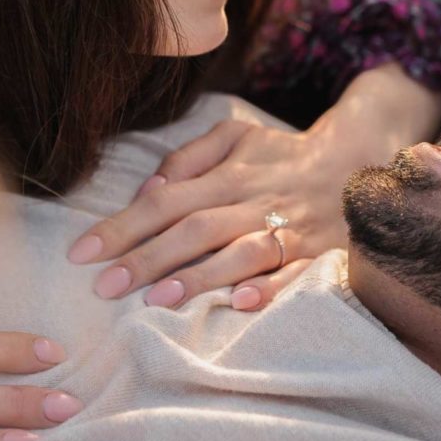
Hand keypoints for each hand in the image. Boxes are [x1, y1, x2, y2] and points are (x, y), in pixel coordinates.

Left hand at [66, 118, 359, 311]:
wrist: (359, 158)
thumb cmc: (282, 156)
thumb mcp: (236, 137)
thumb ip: (188, 158)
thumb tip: (148, 190)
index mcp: (229, 173)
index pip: (165, 200)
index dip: (122, 225)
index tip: (81, 253)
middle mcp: (255, 201)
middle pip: (194, 228)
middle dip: (147, 258)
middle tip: (104, 288)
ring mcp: (289, 228)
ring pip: (240, 251)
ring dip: (201, 275)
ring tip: (159, 299)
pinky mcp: (319, 254)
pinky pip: (296, 273)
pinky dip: (272, 288)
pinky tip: (243, 303)